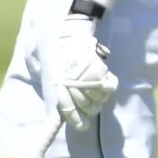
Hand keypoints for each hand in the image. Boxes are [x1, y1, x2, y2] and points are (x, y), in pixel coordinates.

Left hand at [48, 13, 116, 129]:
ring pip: (98, 99)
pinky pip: (108, 88)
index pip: (68, 111)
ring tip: (96, 93)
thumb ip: (55, 86)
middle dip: (90, 110)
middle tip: (91, 107)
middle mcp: (71, 84)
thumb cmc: (58, 50)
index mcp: (58, 85)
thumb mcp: (49, 69)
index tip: (83, 126)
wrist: (70, 31)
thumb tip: (58, 107)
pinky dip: (108, 89)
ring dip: (98, 99)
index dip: (77, 122)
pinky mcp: (98, 72)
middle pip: (86, 107)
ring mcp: (86, 78)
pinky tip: (106, 85)